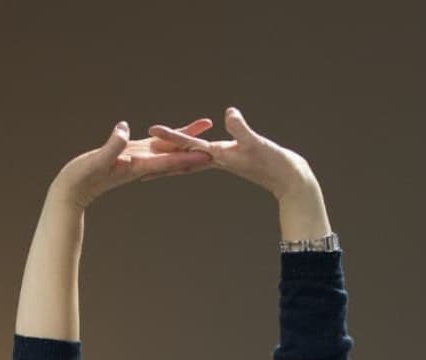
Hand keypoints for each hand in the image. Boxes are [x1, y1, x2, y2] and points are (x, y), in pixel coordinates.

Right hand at [49, 121, 215, 210]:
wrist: (72, 189)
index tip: (208, 152)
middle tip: (218, 140)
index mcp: (137, 166)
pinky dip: (165, 139)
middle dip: (195, 147)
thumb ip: (111, 146)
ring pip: (165, 147)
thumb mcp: (96, 161)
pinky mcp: (127, 154)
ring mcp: (135, 159)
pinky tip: (175, 134)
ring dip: (184, 139)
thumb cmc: (81, 178)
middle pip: (173, 154)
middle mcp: (141, 163)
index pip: (168, 161)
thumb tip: (124, 129)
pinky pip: (151, 145)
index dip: (188, 155)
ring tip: (203, 128)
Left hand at [147, 108, 317, 200]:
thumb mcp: (257, 143)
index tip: (151, 129)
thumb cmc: (275, 163)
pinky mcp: (230, 161)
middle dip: (160, 157)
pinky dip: (190, 155)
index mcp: (219, 156)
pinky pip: (203, 158)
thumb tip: (228, 113)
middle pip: (182, 158)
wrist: (289, 180)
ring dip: (170, 160)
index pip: (189, 144)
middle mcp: (216, 160)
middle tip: (136, 157)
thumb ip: (242, 129)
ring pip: (189, 160)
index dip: (171, 135)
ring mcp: (222, 162)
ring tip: (150, 159)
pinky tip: (184, 155)